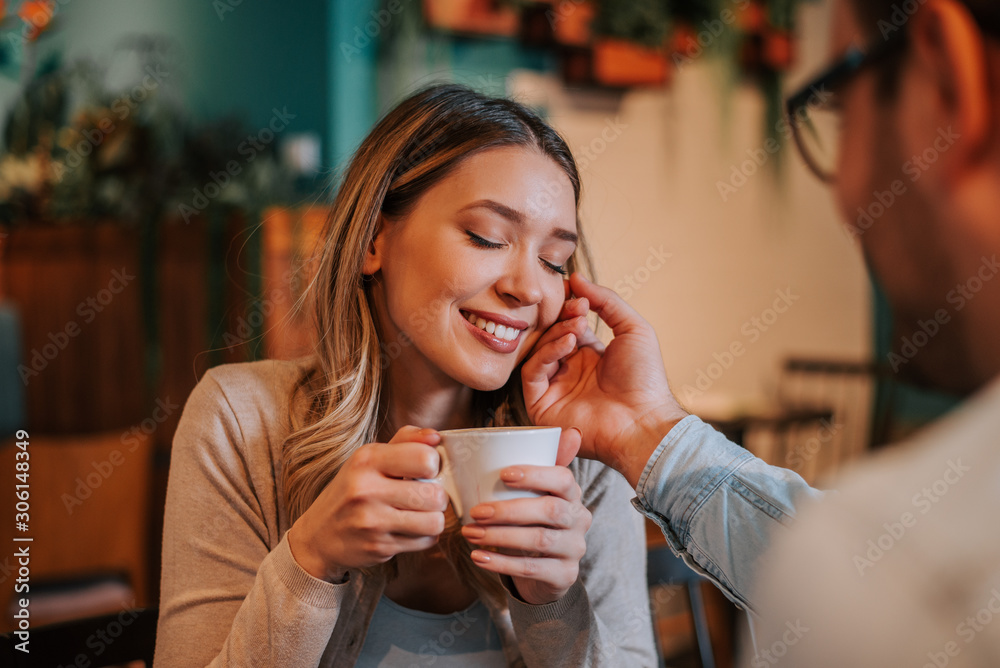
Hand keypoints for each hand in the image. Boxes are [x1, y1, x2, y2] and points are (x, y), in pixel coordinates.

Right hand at [287, 426, 448, 581]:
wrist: (318, 535)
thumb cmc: (351, 491)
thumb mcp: (369, 458)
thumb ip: (405, 441)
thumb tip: (436, 437)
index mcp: (366, 460)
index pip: (425, 458)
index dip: (433, 465)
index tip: (424, 470)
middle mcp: (366, 490)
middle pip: (435, 494)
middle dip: (438, 496)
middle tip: (425, 496)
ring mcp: (372, 522)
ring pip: (435, 521)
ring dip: (433, 518)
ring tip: (420, 514)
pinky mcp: (379, 548)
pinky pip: (426, 541)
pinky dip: (424, 536)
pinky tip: (409, 529)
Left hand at [460, 429, 589, 604]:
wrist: (546, 568)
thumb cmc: (535, 520)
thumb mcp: (537, 492)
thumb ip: (541, 462)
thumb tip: (567, 430)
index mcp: (573, 493)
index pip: (563, 479)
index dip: (535, 475)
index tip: (503, 474)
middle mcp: (580, 519)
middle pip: (551, 510)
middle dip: (510, 510)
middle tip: (476, 512)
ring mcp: (575, 549)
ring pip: (540, 540)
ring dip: (500, 536)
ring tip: (470, 534)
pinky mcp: (565, 575)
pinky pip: (533, 568)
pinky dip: (503, 563)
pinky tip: (479, 557)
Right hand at [521, 273, 687, 486]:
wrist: (643, 421)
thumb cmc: (645, 381)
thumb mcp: (634, 329)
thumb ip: (607, 301)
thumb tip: (578, 278)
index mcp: (590, 355)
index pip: (567, 324)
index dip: (570, 308)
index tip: (577, 294)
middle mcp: (570, 370)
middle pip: (551, 334)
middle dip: (562, 318)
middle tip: (578, 309)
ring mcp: (555, 387)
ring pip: (539, 351)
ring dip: (556, 333)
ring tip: (577, 328)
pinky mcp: (542, 404)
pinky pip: (532, 373)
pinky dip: (546, 353)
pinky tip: (568, 344)